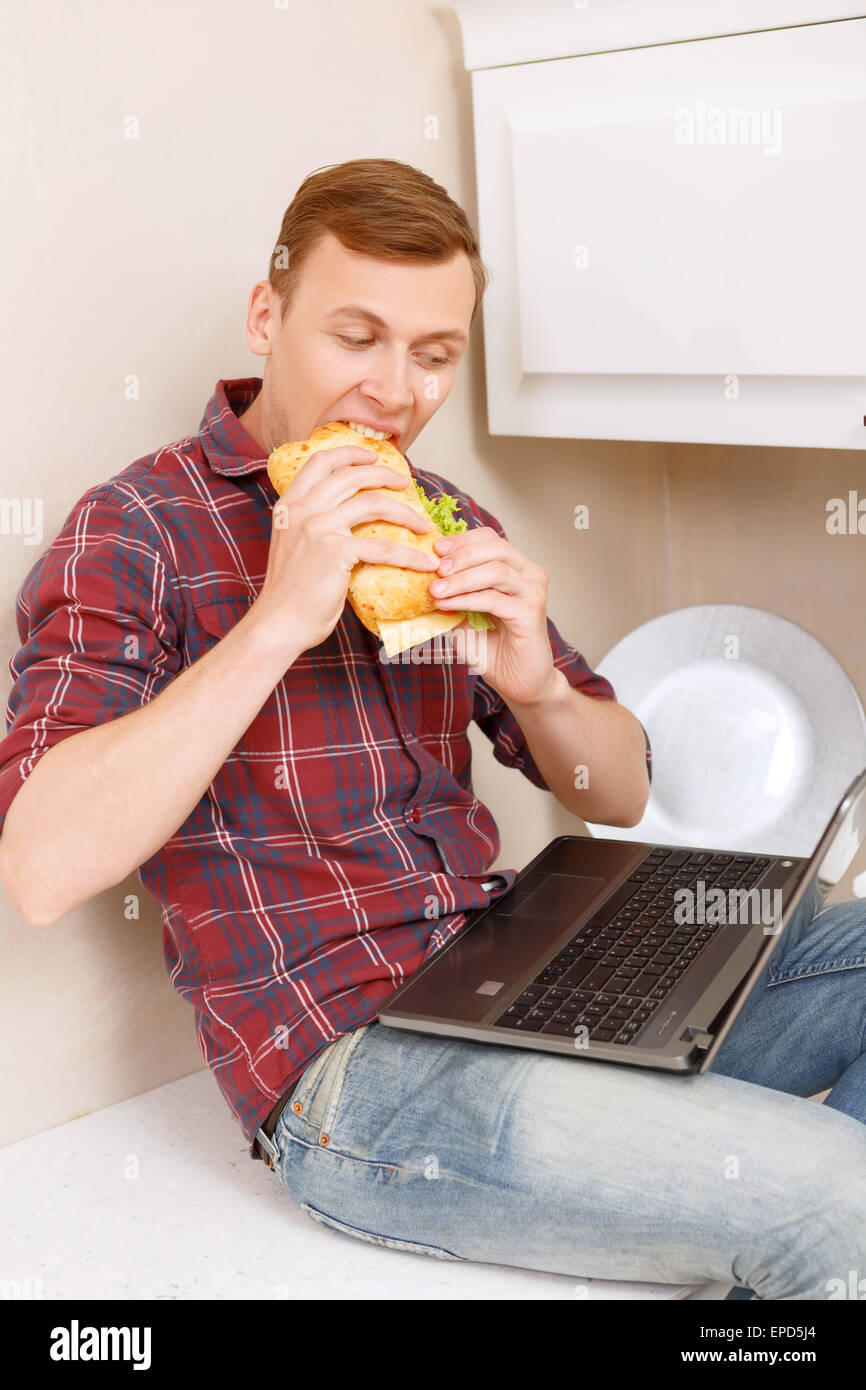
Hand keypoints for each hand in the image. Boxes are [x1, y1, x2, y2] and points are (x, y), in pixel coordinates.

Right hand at [253, 447, 437, 658]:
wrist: (279, 622)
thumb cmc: (290, 593)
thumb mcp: (293, 546)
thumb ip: (313, 526)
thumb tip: (349, 521)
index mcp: (289, 505)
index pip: (320, 462)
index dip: (349, 453)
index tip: (372, 456)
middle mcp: (302, 510)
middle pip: (350, 476)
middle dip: (384, 474)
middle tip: (404, 483)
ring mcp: (318, 527)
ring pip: (372, 503)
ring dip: (405, 513)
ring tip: (421, 523)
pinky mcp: (335, 551)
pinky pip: (384, 547)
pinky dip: (410, 555)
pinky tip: (425, 563)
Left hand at [428, 527, 559, 706]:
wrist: (517, 682)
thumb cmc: (492, 648)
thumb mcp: (463, 615)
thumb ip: (450, 594)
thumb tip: (421, 575)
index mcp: (516, 568)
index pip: (490, 538)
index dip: (462, 539)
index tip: (435, 548)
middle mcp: (529, 574)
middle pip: (495, 547)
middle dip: (461, 555)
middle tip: (434, 567)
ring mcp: (533, 593)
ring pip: (495, 571)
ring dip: (460, 579)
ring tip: (435, 589)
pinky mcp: (531, 614)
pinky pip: (494, 599)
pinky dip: (466, 599)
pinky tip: (446, 605)